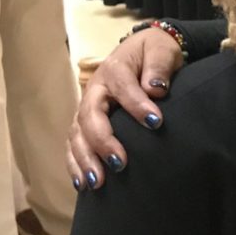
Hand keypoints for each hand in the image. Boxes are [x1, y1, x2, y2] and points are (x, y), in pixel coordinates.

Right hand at [65, 27, 184, 188]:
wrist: (142, 52)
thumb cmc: (154, 52)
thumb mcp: (162, 49)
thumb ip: (159, 65)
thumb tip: (155, 89)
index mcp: (114, 69)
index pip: (122, 88)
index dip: (137, 106)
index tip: (156, 123)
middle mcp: (95, 90)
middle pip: (89, 116)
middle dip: (102, 142)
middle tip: (120, 163)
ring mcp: (87, 108)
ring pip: (77, 134)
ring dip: (85, 159)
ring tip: (97, 182)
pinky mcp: (86, 123)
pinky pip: (74, 144)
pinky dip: (75, 164)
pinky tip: (83, 185)